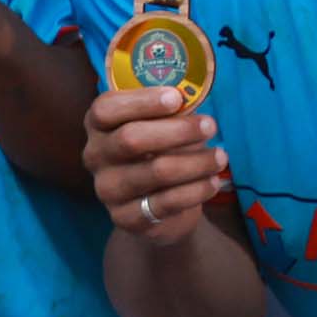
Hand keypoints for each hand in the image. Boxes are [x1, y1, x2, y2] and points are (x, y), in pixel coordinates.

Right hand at [84, 76, 231, 245]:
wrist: (156, 207)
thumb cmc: (161, 152)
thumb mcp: (162, 126)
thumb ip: (170, 113)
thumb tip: (191, 98)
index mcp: (99, 126)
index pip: (105, 109)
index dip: (141, 101)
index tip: (177, 98)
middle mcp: (95, 156)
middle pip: (131, 138)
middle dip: (177, 130)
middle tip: (210, 126)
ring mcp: (107, 190)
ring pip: (156, 171)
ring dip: (196, 162)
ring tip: (221, 157)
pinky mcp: (125, 218)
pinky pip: (167, 202)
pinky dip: (196, 190)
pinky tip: (213, 182)